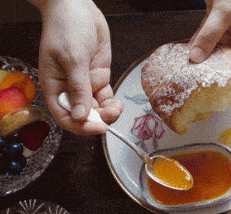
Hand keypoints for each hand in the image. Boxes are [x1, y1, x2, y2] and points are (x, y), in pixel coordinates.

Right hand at [33, 0, 121, 134]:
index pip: (64, 116)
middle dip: (97, 120)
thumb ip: (79, 87)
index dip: (80, 126)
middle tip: (110, 115)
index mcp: (55, 85)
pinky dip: (112, 104)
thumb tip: (80, 116)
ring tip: (116, 108)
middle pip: (82, 116)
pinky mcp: (97, 77)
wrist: (77, 6)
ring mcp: (84, 83)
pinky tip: (117, 103)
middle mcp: (69, 88)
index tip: (98, 127)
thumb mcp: (73, 58)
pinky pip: (105, 98)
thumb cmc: (66, 27)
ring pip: (96, 109)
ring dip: (107, 113)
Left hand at [188, 0, 230, 82]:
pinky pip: (211, 33)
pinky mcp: (219, 14)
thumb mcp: (226, 10)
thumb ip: (211, 32)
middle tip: (215, 79)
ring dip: (212, 55)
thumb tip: (197, 56)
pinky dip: (202, 41)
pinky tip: (192, 50)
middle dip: (228, 68)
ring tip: (200, 67)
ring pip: (223, 46)